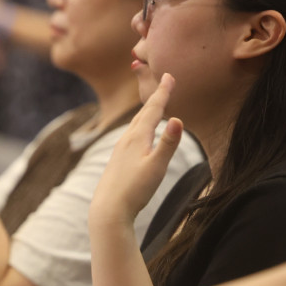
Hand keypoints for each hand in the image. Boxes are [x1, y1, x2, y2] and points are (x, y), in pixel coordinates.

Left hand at [90, 74, 183, 223]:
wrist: (108, 209)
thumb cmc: (134, 190)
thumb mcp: (156, 167)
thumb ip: (168, 144)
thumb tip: (178, 119)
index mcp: (137, 137)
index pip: (153, 109)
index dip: (163, 92)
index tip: (169, 75)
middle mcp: (126, 139)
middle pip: (143, 113)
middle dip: (155, 97)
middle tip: (164, 82)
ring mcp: (119, 150)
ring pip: (135, 124)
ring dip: (146, 111)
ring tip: (153, 104)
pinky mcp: (117, 160)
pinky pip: (130, 135)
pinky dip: (139, 126)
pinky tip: (138, 134)